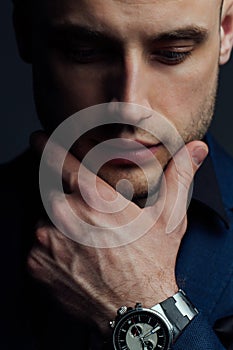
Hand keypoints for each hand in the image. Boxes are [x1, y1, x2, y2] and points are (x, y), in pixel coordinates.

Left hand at [28, 131, 207, 334]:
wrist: (137, 309)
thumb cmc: (152, 260)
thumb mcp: (169, 217)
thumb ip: (178, 176)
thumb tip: (196, 148)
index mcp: (96, 198)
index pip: (62, 160)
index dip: (49, 145)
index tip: (39, 138)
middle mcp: (66, 214)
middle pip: (53, 192)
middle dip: (67, 200)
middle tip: (89, 221)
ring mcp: (47, 240)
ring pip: (45, 220)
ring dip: (60, 226)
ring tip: (86, 244)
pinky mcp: (36, 263)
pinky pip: (37, 247)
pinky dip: (51, 249)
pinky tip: (75, 260)